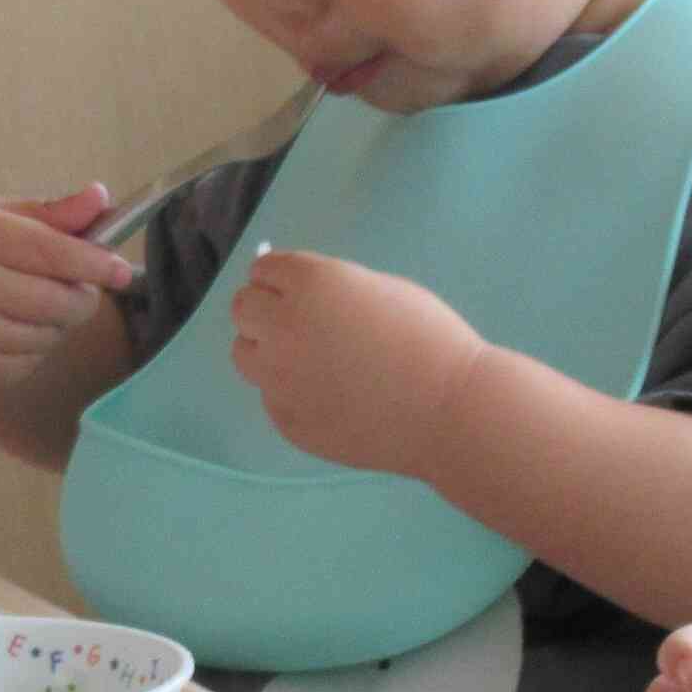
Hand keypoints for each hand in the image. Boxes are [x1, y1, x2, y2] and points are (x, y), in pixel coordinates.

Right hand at [0, 184, 134, 396]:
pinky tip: (8, 324)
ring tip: (30, 299)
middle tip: (77, 282)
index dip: (96, 263)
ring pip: (51, 334)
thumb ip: (47, 213)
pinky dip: (34, 344)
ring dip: (58, 320)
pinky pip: (31, 360)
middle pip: (59, 301)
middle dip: (82, 293)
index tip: (122, 271)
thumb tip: (101, 199)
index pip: (51, 252)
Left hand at [225, 248, 484, 474]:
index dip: (282, 280)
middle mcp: (281, 327)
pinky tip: (333, 398)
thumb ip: (328, 288)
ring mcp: (279, 379)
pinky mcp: (287, 421)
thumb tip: (293, 295)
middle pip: (243, 309)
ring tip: (312, 363)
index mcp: (308, 283)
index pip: (262, 271)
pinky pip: (273, 398)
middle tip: (300, 326)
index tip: (300, 292)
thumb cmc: (429, 337)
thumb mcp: (378, 288)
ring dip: (268, 352)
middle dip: (266, 312)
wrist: (449, 408)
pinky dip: (293, 394)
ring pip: (245, 355)